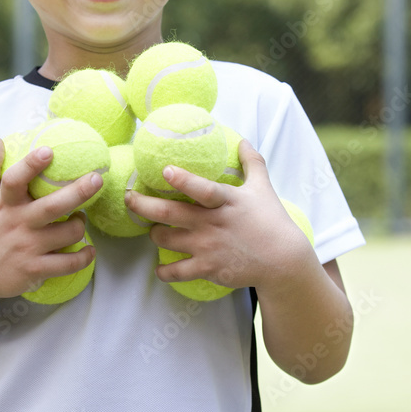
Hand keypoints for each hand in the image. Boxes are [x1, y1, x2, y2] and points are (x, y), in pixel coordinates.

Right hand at [0, 137, 100, 300]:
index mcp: (3, 204)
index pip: (15, 180)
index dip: (31, 165)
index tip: (48, 151)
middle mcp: (17, 224)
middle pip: (52, 206)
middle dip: (78, 191)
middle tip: (97, 179)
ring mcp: (27, 248)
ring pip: (68, 233)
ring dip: (80, 225)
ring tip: (79, 219)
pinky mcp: (34, 270)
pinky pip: (68, 264)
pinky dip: (84, 257)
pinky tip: (89, 250)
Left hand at [126, 140, 315, 291]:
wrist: (282, 261)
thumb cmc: (272, 221)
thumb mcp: (263, 188)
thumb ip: (251, 163)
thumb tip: (243, 140)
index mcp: (226, 202)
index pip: (202, 190)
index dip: (183, 181)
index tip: (165, 170)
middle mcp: (212, 224)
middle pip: (170, 214)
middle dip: (144, 206)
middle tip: (128, 198)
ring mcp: (208, 247)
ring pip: (166, 240)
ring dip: (154, 234)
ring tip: (153, 230)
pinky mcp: (208, 268)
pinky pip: (177, 272)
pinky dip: (164, 271)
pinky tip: (159, 269)